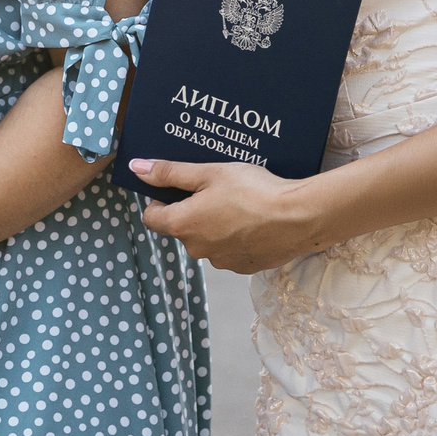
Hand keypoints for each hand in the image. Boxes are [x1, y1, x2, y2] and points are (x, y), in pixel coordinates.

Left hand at [131, 159, 328, 272]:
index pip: (151, 218)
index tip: (176, 188)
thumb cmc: (253, 191)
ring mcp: (220, 261)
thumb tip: (137, 168)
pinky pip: (229, 250)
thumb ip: (170, 173)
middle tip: (215, 190)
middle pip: (181, 228)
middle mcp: (196, 249)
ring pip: (206, 240)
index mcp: (182, 225)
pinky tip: (253, 221)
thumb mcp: (209, 173)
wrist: (299, 217)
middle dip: (192, 210)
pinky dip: (235, 237)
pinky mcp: (243, 267)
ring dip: (214, 225)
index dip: (159, 200)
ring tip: (239, 204)